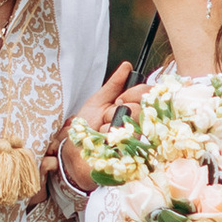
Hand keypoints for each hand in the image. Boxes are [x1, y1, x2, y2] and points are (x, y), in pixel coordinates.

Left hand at [57, 60, 135, 193]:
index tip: (118, 98)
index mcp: (131, 109)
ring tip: (101, 134)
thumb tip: (127, 66)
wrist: (74, 152)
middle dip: (117, 110)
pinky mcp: (131, 154)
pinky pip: (123, 137)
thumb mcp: (97, 102)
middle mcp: (137, 124)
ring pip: (131, 122)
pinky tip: (102, 144)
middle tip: (105, 117)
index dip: (135, 92)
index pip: (148, 94)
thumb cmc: (85, 129)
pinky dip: (107, 137)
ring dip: (109, 125)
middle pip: (140, 108)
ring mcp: (135, 140)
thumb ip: (113, 85)